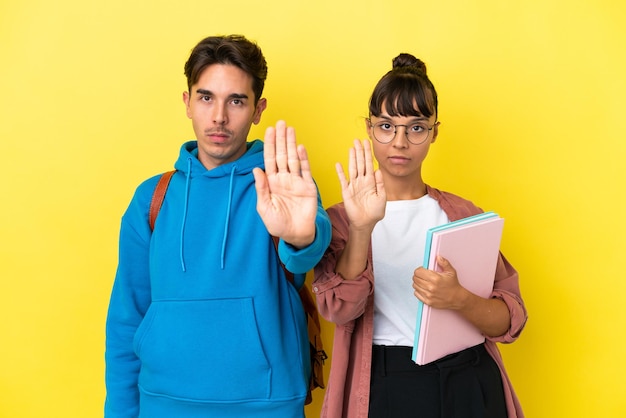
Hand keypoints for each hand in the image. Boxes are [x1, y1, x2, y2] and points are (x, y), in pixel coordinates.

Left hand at [253, 120, 316, 248]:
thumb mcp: (264, 207)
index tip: (268, 130)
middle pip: (281, 154)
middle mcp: (284, 179)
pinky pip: (305, 170)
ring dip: (291, 143)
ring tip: (290, 128)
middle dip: (280, 138)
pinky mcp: (308, 186)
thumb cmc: (278, 224)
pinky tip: (300, 147)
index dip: (269, 145)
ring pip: (293, 158)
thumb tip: (256, 170)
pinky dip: (303, 159)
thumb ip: (261, 188)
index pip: (269, 159)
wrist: (296, 235)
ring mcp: (296, 181)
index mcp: (272, 182)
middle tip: (280, 122)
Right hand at [336, 139, 385, 230]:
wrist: (365, 223)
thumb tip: (378, 171)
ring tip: (352, 147)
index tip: (367, 143)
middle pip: (360, 163)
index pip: (369, 164)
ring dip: (352, 158)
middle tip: (358, 140)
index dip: (368, 153)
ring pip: (352, 168)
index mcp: (371, 182)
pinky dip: (340, 172)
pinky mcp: (346, 192)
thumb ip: (380, 184)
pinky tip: (338, 164)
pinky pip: (343, 180)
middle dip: (359, 151)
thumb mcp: (382, 197)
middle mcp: (362, 181)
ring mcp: (353, 185)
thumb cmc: (374, 212)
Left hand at [412, 256, 468, 309]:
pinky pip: (416, 294)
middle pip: (415, 278)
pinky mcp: (427, 301)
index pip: (418, 272)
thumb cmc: (453, 286)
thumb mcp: (451, 272)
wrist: (457, 298)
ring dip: (418, 283)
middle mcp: (430, 287)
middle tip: (422, 276)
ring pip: (415, 286)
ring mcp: (428, 295)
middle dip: (418, 276)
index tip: (422, 270)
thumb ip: (444, 263)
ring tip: (424, 282)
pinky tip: (424, 288)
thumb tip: (438, 257)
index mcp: (435, 278)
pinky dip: (418, 290)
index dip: (419, 270)